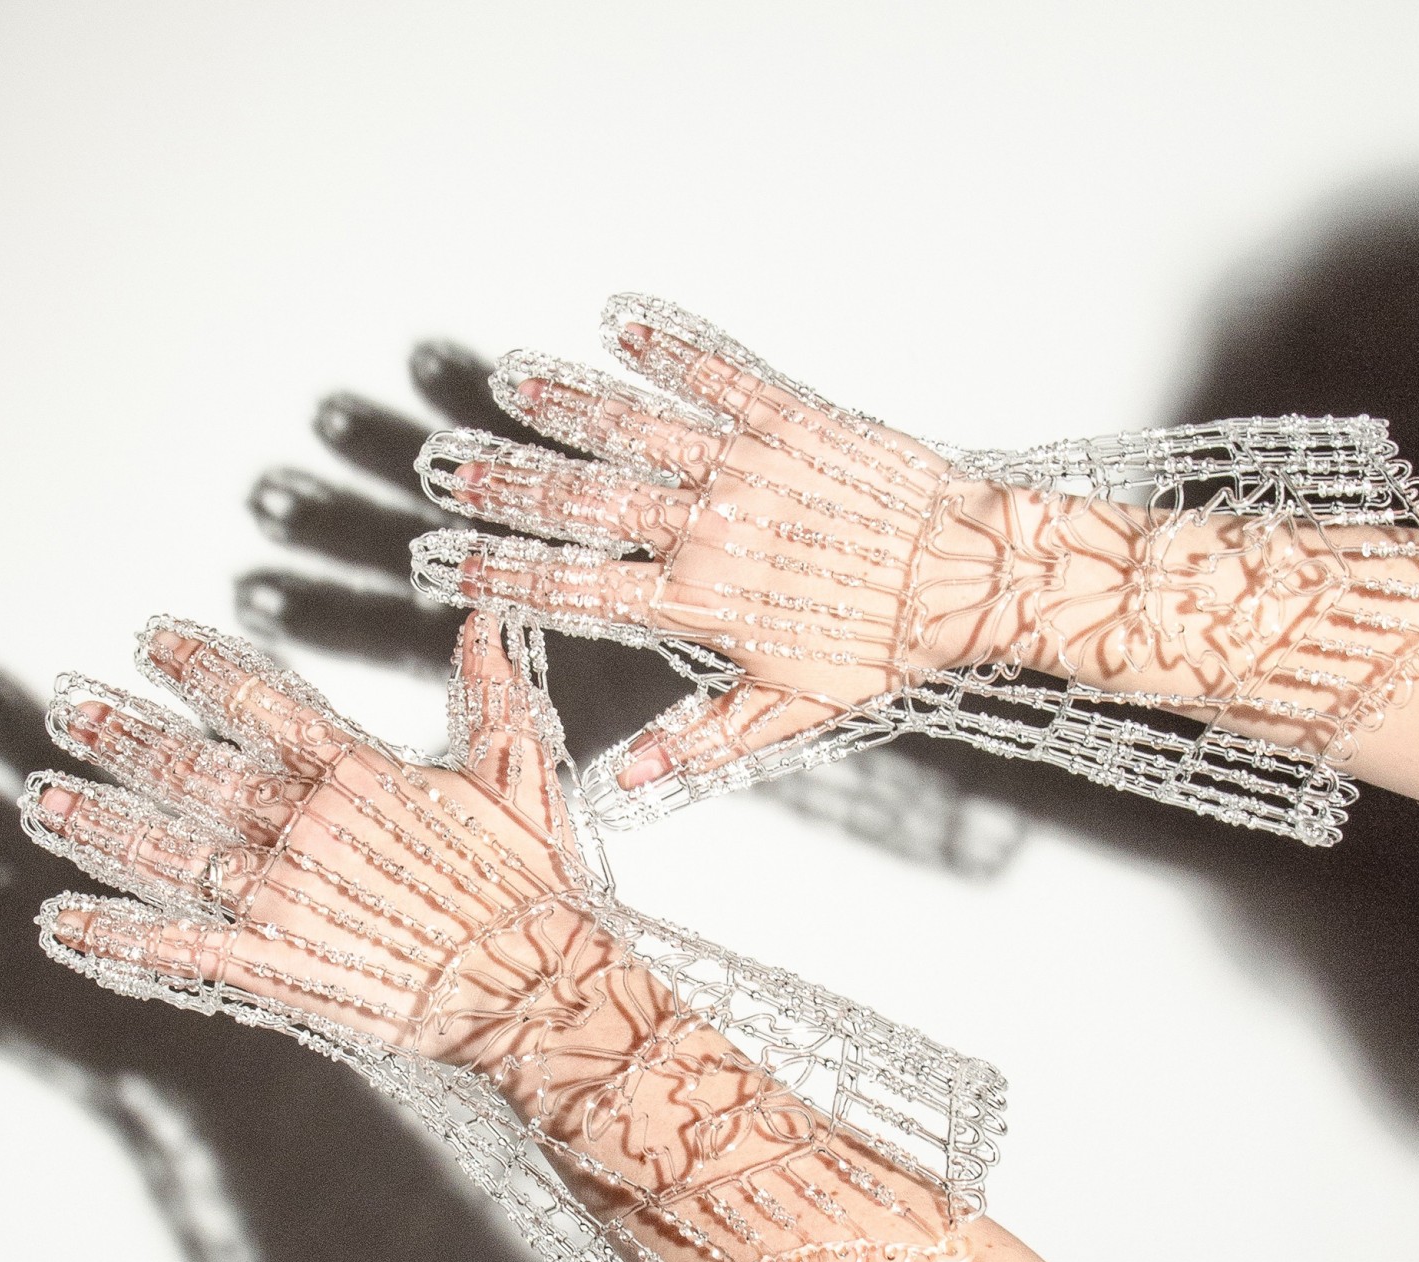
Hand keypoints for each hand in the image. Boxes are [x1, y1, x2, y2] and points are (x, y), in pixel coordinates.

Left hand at [22, 612, 1002, 1261]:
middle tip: (68, 704)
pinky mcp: (276, 971)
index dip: (200, 667)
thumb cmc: (533, 893)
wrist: (536, 990)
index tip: (153, 640)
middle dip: (122, 734)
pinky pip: (178, 948)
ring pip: (168, 851)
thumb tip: (482, 624)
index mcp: (362, 779)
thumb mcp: (523, 778)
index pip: (262, 703)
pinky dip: (115, 934)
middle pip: (194, 772)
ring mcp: (284, 904)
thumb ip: (493, 696)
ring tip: (46, 793)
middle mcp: (307, 832)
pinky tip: (66, 918)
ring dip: (99, 820)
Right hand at [414, 296, 1039, 814]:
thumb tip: (628, 782)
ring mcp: (748, 466)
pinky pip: (720, 375)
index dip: (507, 573)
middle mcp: (710, 528)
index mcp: (701, 603)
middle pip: (587, 501)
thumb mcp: (790, 713)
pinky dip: (670, 348)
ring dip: (568, 405)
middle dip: (508, 484)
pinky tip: (623, 322)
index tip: (448, 559)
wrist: (970, 577)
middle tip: (448, 465)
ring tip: (511, 382)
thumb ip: (702, 742)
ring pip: (639, 429)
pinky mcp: (792, 421)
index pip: (580, 587)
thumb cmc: (883, 648)